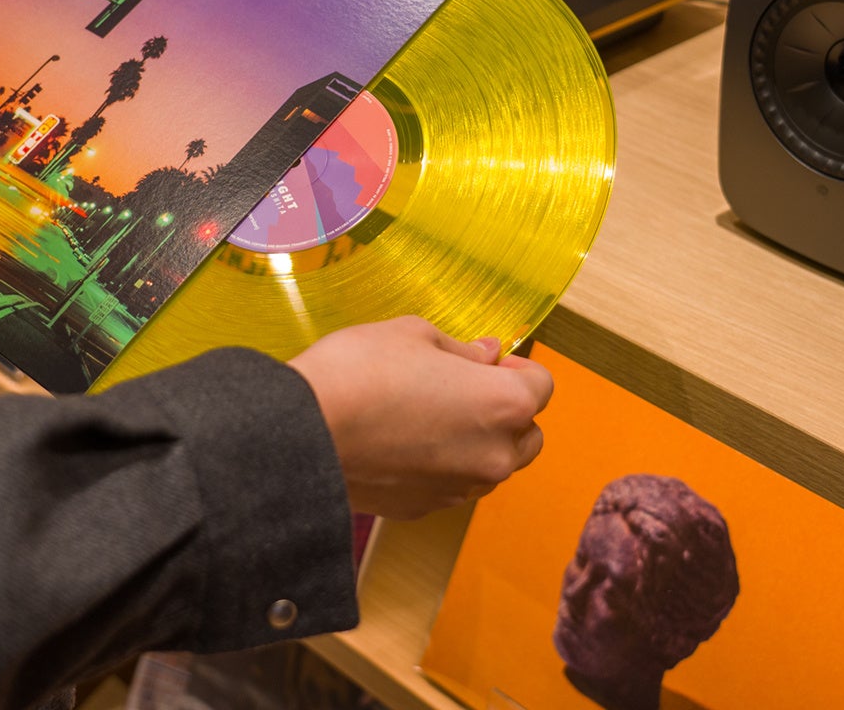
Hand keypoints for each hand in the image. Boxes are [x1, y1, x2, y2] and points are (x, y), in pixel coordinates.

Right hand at [290, 316, 552, 520]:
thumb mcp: (413, 335)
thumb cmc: (359, 372)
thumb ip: (461, 349)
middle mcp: (493, 454)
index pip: (542, 385)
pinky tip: (403, 443)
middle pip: (529, 435)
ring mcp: (459, 488)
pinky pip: (452, 485)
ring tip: (429, 416)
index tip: (486, 360)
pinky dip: (442, 466)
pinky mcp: (424, 509)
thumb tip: (487, 355)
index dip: (517, 367)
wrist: (302, 433)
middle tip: (462, 387)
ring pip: (492, 466)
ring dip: (476, 442)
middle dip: (507, 411)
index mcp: (502, 404)